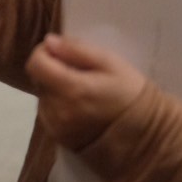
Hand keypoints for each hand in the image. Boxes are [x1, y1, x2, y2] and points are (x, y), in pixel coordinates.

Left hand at [26, 33, 147, 150]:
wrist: (146, 136)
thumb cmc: (130, 94)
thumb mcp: (110, 63)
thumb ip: (77, 50)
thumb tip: (49, 41)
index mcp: (71, 89)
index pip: (35, 64)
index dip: (44, 53)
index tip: (60, 53)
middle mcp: (58, 110)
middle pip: (38, 80)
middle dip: (52, 71)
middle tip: (77, 73)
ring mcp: (57, 128)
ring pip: (43, 97)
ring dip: (54, 90)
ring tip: (80, 92)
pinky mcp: (60, 139)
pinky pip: (48, 114)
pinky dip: (57, 106)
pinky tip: (79, 107)